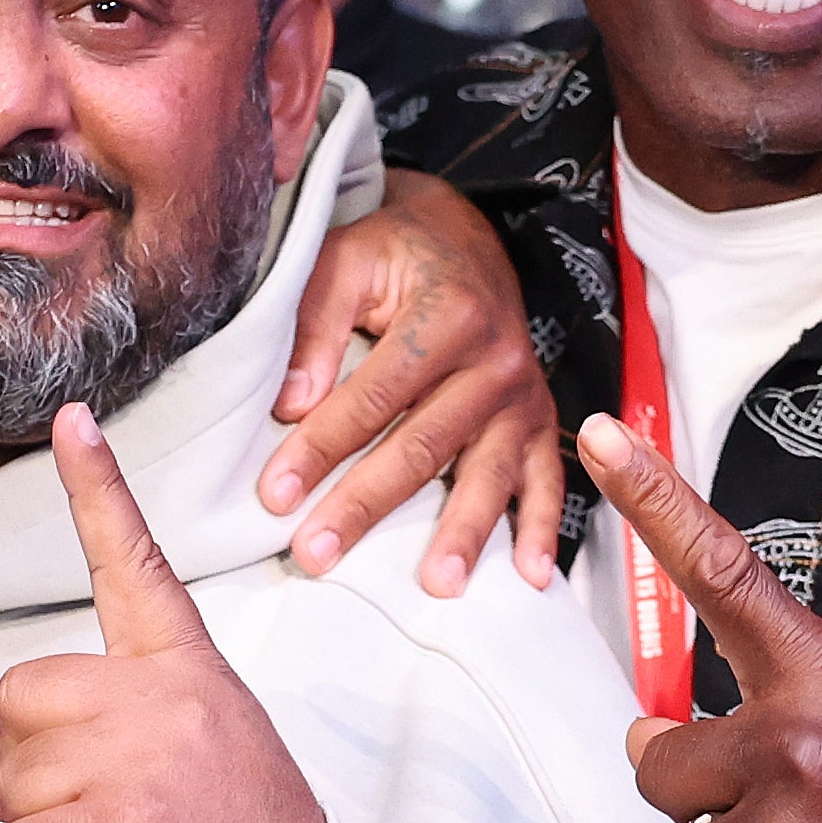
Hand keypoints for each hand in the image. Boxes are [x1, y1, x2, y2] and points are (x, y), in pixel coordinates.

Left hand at [0, 408, 331, 822]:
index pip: (134, 567)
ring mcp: (140, 769)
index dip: (98, 490)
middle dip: (30, 763)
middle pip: (23, 696)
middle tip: (89, 814)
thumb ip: (63, 755)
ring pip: (10, 775)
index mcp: (186, 675)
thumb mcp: (165, 779)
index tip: (72, 424)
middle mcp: (164, 706)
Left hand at [262, 173, 564, 597]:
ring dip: (462, 534)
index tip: (275, 497)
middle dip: (365, 505)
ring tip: (435, 584)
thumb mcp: (346, 258)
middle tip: (317, 556)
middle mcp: (495, 360)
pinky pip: (545, 480)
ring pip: (485, 473)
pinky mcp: (537, 420)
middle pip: (422, 446)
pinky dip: (540, 530)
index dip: (320, 447)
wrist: (465, 238)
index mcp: (447, 315)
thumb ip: (316, 327)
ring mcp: (522, 396)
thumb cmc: (394, 253)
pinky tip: (529, 576)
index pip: (373, 396)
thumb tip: (291, 406)